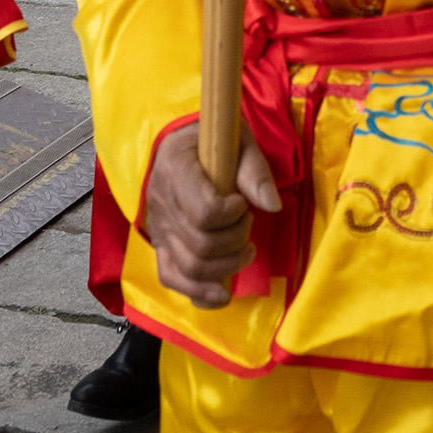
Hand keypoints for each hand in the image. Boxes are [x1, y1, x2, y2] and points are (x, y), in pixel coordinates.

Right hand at [142, 124, 281, 308]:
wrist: (177, 141)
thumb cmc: (210, 138)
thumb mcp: (237, 139)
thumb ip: (254, 171)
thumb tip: (273, 206)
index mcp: (176, 169)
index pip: (204, 212)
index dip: (232, 214)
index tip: (241, 202)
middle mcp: (161, 203)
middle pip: (201, 246)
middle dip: (236, 240)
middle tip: (248, 221)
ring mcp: (159, 228)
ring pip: (190, 268)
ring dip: (227, 267)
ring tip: (245, 249)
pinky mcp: (160, 245)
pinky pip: (172, 279)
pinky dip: (199, 294)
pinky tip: (222, 294)